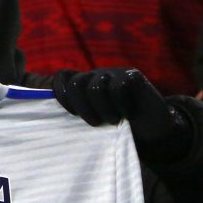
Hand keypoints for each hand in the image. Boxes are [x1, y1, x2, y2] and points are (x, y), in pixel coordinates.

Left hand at [52, 68, 192, 163]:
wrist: (153, 129)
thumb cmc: (118, 129)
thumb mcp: (94, 121)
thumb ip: (76, 114)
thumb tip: (48, 120)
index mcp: (84, 84)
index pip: (62, 77)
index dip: (61, 94)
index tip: (71, 114)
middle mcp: (97, 76)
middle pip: (76, 83)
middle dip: (82, 107)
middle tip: (96, 123)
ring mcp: (115, 73)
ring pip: (96, 86)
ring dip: (103, 109)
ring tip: (113, 121)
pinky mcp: (133, 75)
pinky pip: (119, 86)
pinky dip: (121, 104)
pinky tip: (128, 114)